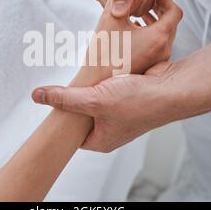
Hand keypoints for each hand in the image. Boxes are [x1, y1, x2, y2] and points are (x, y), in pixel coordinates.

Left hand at [32, 61, 179, 152]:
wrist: (173, 88)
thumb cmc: (140, 102)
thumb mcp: (95, 100)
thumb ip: (65, 98)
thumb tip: (37, 96)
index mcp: (101, 140)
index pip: (72, 132)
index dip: (62, 117)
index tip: (52, 102)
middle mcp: (111, 129)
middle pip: (83, 114)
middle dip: (76, 98)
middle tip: (65, 85)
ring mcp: (121, 114)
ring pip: (97, 98)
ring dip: (92, 86)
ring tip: (85, 76)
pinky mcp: (129, 97)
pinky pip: (110, 88)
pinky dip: (106, 79)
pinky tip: (102, 69)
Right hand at [72, 0, 181, 86]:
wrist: (95, 82)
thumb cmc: (102, 51)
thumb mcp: (111, 17)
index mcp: (158, 37)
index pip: (175, 11)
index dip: (166, 1)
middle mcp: (163, 51)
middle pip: (170, 24)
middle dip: (159, 11)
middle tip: (146, 4)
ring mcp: (157, 62)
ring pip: (163, 36)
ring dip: (153, 24)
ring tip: (138, 17)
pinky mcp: (149, 69)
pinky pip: (156, 47)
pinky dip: (149, 36)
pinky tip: (131, 33)